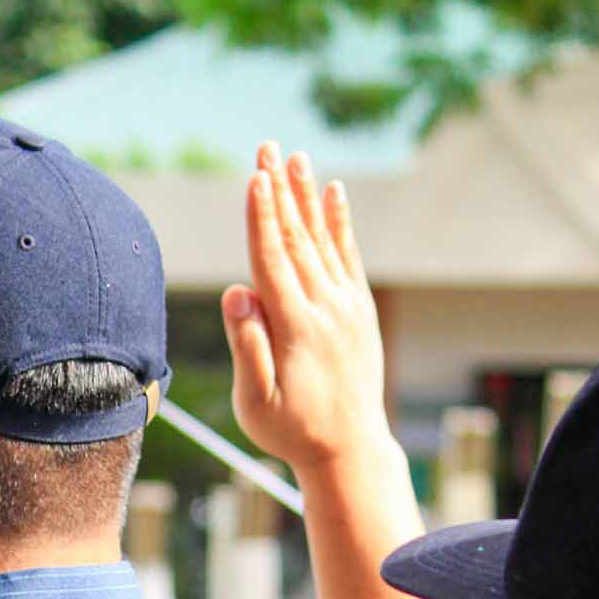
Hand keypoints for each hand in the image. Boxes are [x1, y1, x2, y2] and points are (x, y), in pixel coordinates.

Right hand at [222, 141, 391, 474]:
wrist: (350, 450)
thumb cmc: (292, 432)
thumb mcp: (257, 403)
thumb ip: (248, 347)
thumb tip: (239, 293)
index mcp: (295, 329)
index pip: (273, 260)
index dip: (262, 217)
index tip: (255, 178)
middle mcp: (325, 309)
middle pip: (296, 239)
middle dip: (279, 191)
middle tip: (267, 147)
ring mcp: (346, 307)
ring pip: (321, 240)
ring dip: (306, 196)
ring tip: (294, 156)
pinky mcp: (360, 311)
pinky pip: (348, 256)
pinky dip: (339, 223)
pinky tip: (331, 193)